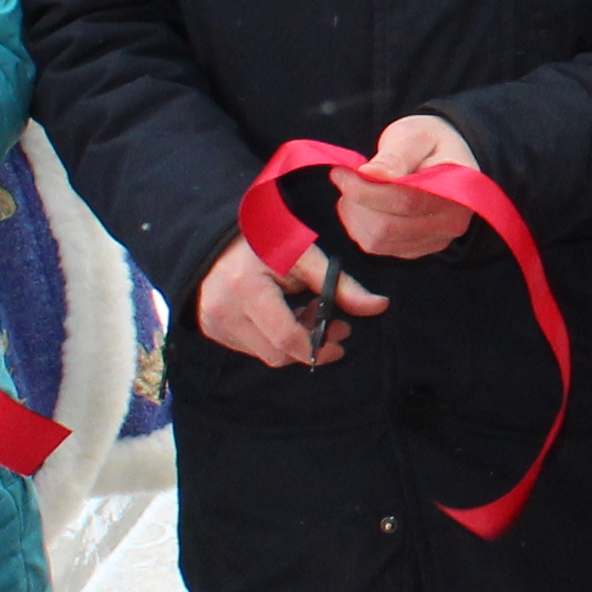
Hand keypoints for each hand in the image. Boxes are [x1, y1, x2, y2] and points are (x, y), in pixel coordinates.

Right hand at [198, 228, 387, 368]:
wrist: (219, 237)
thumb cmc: (267, 241)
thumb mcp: (305, 256)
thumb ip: (341, 284)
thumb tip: (380, 306)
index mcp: (245, 289)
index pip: (285, 338)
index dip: (317, 347)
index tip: (341, 340)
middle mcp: (223, 311)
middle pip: (278, 353)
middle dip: (310, 344)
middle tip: (334, 324)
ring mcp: (214, 323)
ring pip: (266, 354)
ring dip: (293, 342)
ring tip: (306, 312)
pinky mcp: (211, 330)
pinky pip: (252, 348)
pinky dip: (274, 338)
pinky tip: (284, 315)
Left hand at [335, 111, 478, 264]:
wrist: (442, 156)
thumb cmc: (428, 142)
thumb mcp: (413, 136)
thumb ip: (395, 156)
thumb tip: (371, 173)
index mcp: (458, 191)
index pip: (405, 201)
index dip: (366, 190)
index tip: (341, 172)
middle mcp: (451, 223)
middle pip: (388, 226)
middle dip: (356, 202)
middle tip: (343, 177)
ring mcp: (435, 240)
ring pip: (378, 241)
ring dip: (355, 216)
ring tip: (351, 190)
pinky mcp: (416, 249)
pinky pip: (378, 247)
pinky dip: (359, 227)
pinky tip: (359, 205)